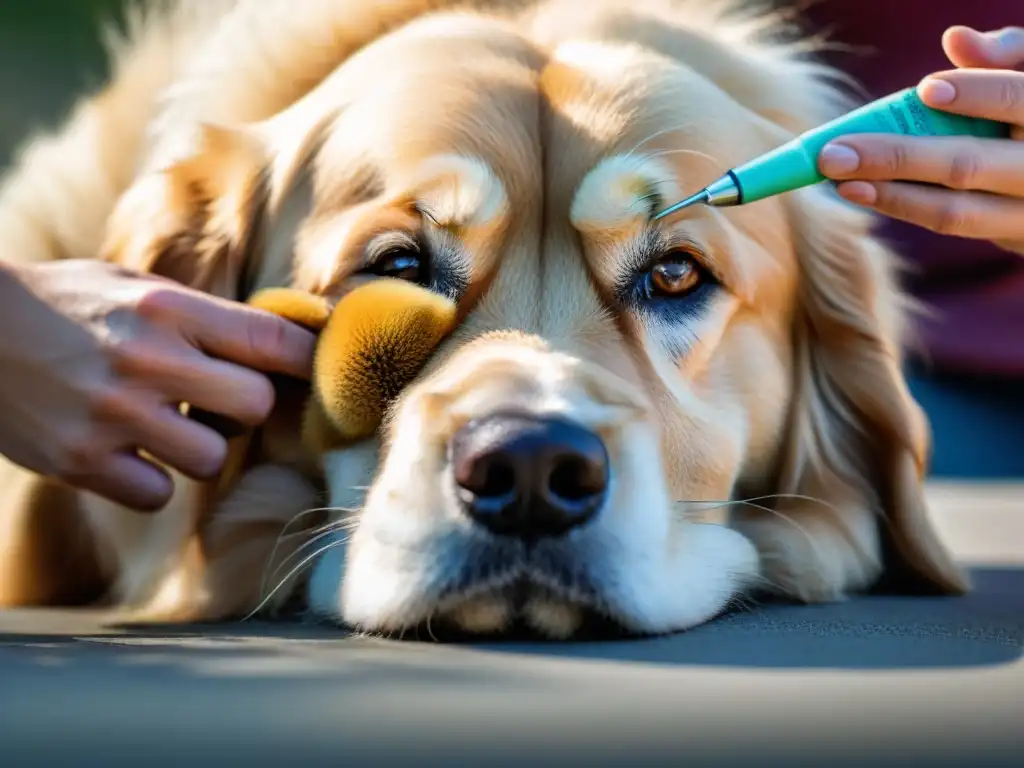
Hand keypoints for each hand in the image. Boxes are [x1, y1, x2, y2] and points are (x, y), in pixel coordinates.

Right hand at [0, 259, 315, 510]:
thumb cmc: (62, 302)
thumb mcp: (131, 284)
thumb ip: (202, 316)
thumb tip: (286, 339)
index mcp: (168, 307)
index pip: (274, 340)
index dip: (306, 360)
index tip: (314, 370)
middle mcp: (148, 359)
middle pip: (258, 406)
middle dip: (246, 407)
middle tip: (218, 401)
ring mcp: (113, 414)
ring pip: (211, 459)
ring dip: (198, 450)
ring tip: (165, 427)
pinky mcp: (79, 460)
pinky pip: (156, 495)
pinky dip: (149, 483)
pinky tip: (125, 454)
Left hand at [817, 26, 1023, 255]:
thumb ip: (1004, 52)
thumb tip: (955, 39)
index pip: (1017, 100)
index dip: (976, 94)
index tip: (926, 88)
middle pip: (967, 166)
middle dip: (896, 158)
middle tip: (833, 154)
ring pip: (955, 212)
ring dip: (890, 197)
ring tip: (840, 182)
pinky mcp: (1013, 237)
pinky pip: (953, 225)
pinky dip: (905, 207)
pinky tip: (865, 191)